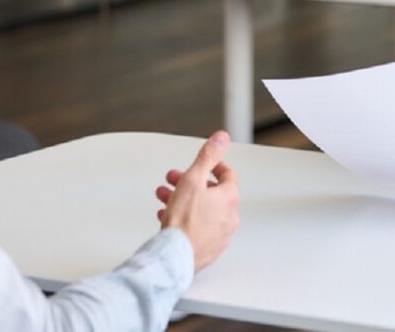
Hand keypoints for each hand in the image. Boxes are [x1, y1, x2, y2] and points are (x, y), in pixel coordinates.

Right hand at [156, 131, 239, 270]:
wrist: (175, 257)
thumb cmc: (184, 223)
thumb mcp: (193, 179)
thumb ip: (207, 156)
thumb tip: (222, 138)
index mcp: (229, 199)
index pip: (227, 175)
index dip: (213, 166)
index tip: (203, 164)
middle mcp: (229, 217)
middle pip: (211, 192)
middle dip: (190, 182)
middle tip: (175, 179)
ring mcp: (220, 235)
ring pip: (202, 210)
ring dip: (183, 199)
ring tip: (165, 197)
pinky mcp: (208, 249)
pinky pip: (197, 228)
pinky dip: (184, 219)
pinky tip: (168, 217)